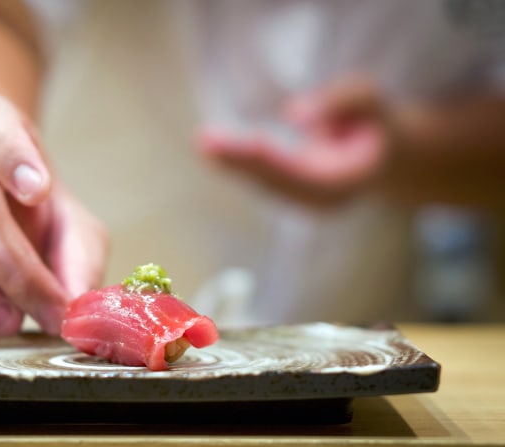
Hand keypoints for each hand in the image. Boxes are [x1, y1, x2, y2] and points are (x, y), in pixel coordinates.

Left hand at [198, 77, 397, 206]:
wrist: (385, 155)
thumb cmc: (375, 120)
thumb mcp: (369, 98)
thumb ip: (340, 101)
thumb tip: (292, 114)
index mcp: (350, 180)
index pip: (305, 174)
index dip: (275, 160)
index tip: (250, 143)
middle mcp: (327, 200)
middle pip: (278, 182)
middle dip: (242, 162)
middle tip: (206, 142)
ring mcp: (310, 204)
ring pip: (266, 184)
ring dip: (232, 164)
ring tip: (204, 142)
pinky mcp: (294, 197)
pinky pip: (263, 181)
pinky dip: (238, 164)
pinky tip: (212, 148)